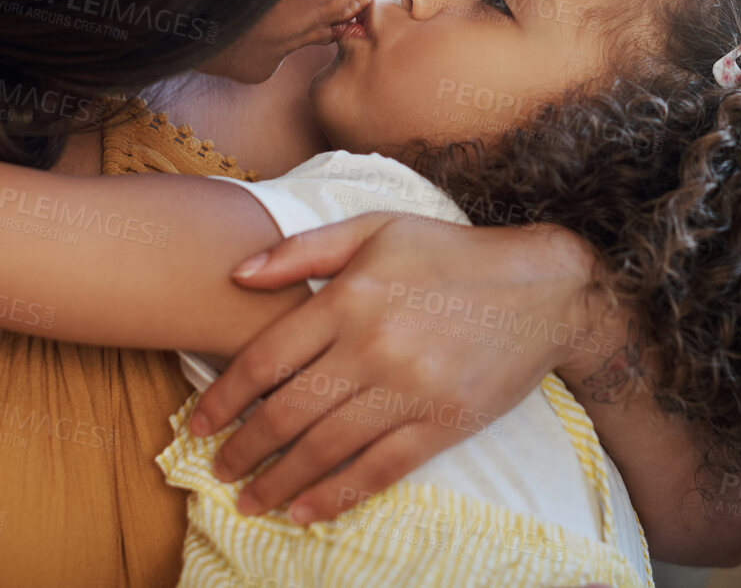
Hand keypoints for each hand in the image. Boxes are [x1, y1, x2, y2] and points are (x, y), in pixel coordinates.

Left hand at [190, 212, 607, 523]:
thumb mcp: (377, 229)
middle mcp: (373, 346)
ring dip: (279, 482)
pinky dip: (337, 495)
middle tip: (217, 470)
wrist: (543, 288)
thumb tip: (237, 274)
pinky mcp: (443, 422)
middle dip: (243, 448)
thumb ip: (303, 251)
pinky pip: (378, 469)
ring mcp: (409, 388)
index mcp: (349, 297)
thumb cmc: (452, 254)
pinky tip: (306, 511)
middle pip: (286, 412)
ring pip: (325, 448)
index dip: (223, 397)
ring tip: (250, 500)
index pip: (265, 358)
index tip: (197, 424)